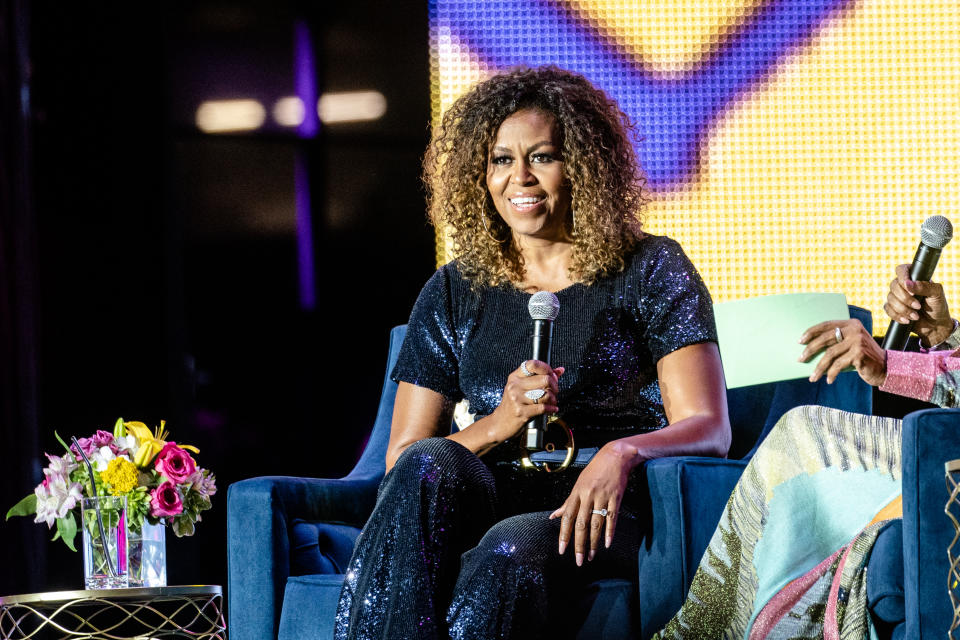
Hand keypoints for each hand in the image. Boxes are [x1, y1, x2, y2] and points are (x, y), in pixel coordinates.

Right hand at [486, 360, 563, 443]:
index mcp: (515, 377)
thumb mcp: (522, 388)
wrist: (501, 422)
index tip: (552, 375)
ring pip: (545, 394)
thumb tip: (559, 370)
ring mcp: (517, 399)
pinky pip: (543, 408)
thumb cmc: (513, 405)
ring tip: (552, 401)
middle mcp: (515, 386)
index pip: (533, 365)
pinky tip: (552, 409)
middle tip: (555, 391)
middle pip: (544, 379)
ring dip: (553, 399)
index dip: (547, 368)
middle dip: (555, 386)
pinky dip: (551, 408)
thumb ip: (540, 377)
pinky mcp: (521, 412)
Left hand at [549, 441, 634, 565]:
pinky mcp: (616, 498)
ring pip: (596, 524)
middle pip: (581, 524)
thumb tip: (553, 516)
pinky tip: (607, 544)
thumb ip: (567, 503)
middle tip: (578, 560)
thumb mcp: (578, 484)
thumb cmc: (594, 471)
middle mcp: (588, 496)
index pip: (568, 517)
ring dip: (593, 542)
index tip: (562, 550)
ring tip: (590, 556)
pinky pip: (612, 518)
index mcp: (576, 493)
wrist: (615, 457)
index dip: (564, 534)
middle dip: (578, 544)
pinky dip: (610, 532)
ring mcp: (602, 497)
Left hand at [799, 319, 886, 385]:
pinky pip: (839, 364)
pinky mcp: (859, 353)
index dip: (811, 332)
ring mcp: (857, 341)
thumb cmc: (863, 357)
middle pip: (826, 339)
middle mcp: (854, 329)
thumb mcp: (850, 345)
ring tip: (812, 377)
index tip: (800, 341)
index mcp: (851, 324)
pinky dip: (831, 373)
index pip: (826, 325)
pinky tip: (828, 380)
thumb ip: (836, 341)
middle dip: (810, 350)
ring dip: (819, 367)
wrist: (886, 367)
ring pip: (830, 354)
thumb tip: (809, 348)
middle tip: (800, 359)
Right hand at [885, 263, 952, 346]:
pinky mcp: (892, 308)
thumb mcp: (937, 294)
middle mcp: (904, 286)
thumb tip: (908, 284)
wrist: (935, 326)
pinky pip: (888, 310)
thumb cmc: (938, 307)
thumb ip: (925, 286)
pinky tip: (907, 320)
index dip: (902, 278)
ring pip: (890, 299)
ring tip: (916, 316)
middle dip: (905, 299)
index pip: (901, 270)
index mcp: (914, 277)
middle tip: (918, 306)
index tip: (910, 289)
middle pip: (893, 286)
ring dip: (903, 309)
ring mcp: (897, 297)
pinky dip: (897, 316)